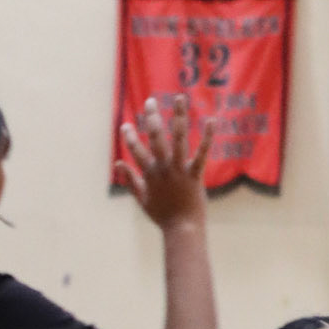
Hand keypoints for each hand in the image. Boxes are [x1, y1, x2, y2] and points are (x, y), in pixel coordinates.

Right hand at [117, 95, 213, 227]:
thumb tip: (118, 163)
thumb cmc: (162, 216)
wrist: (182, 229)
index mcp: (150, 173)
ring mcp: (179, 170)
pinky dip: (207, 137)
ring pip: (178, 139)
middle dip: (152, 117)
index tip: (126, 125)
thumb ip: (130, 180)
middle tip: (150, 101)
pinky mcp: (195, 175)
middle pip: (155, 137)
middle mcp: (163, 168)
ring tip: (180, 98)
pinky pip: (202, 153)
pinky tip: (211, 121)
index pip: (135, 150)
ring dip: (178, 117)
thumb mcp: (141, 199)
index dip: (130, 137)